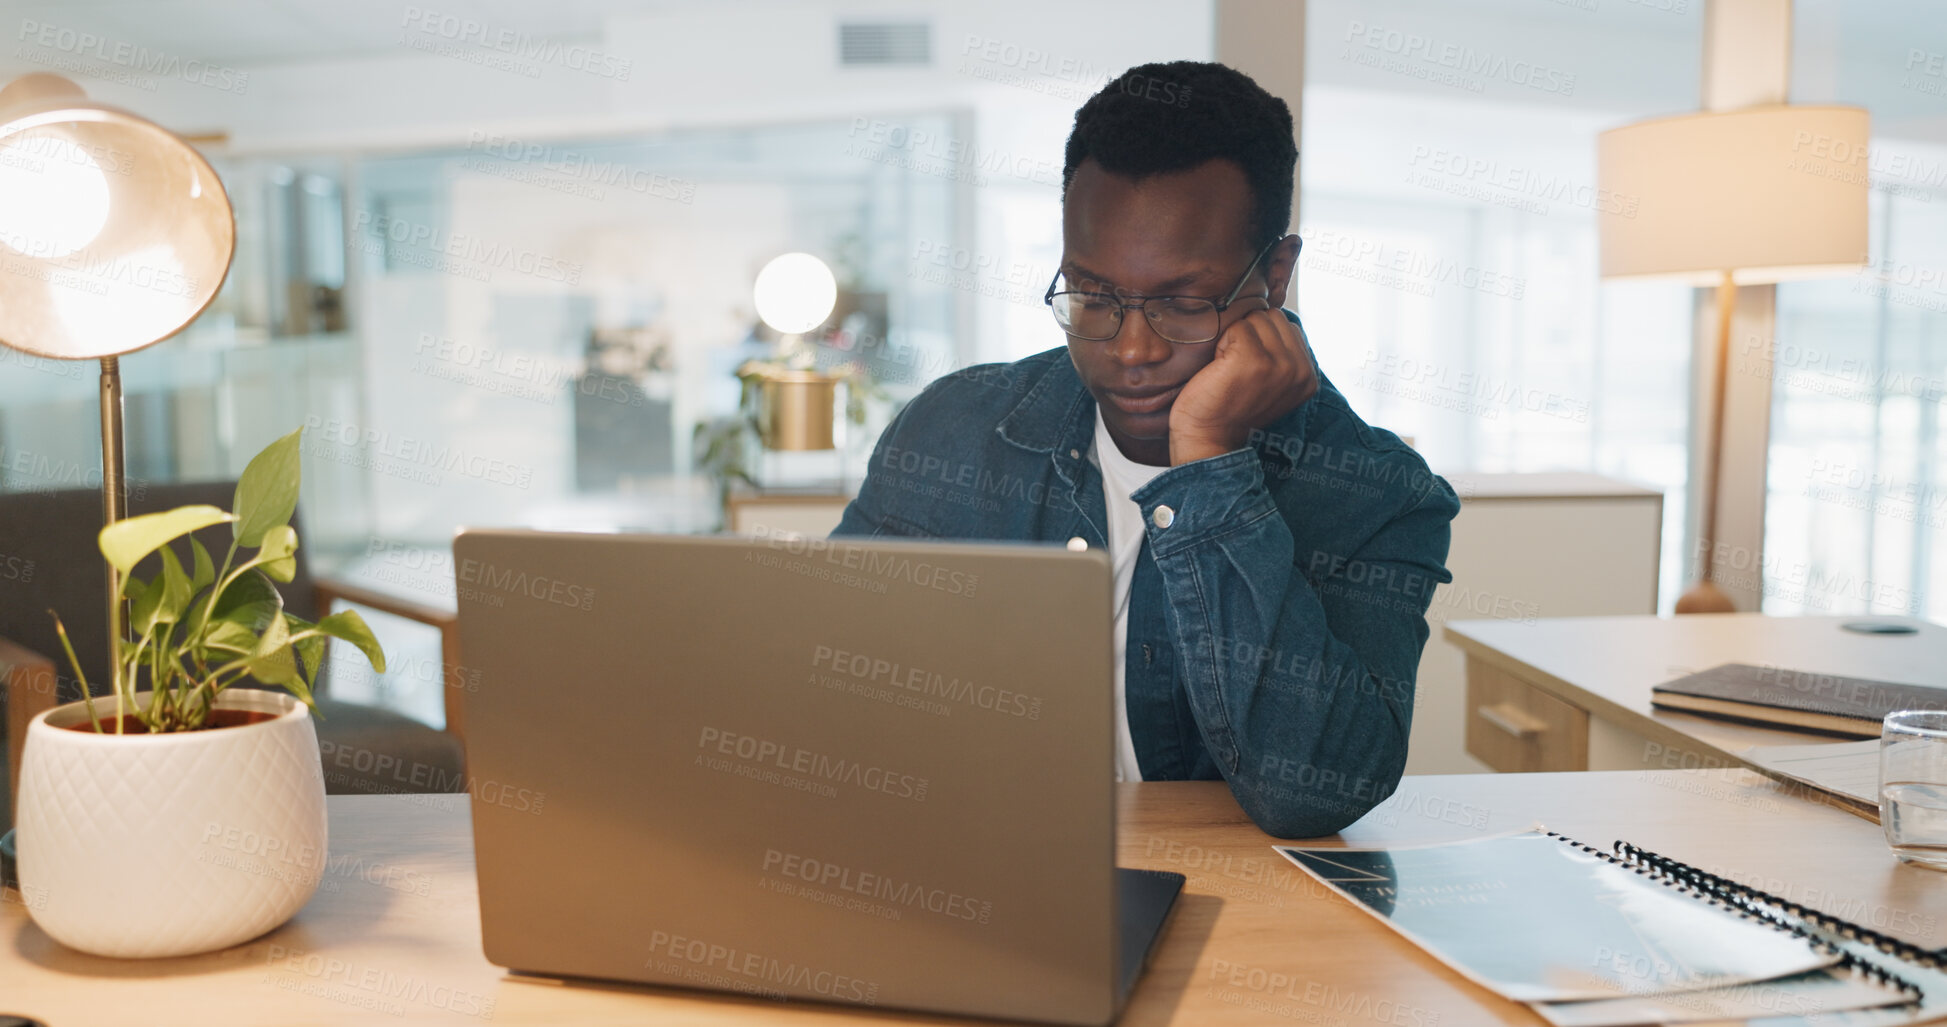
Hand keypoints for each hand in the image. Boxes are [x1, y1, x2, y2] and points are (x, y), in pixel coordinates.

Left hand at [1168, 304, 1317, 465]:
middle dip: (1251, 334)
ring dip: (1237, 338)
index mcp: (1308, 375)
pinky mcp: (1254, 360)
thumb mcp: (1270, 383)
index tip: (1250, 370)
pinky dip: (1222, 343)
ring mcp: (1280, 364)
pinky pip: (1238, 327)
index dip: (1262, 339)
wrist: (1207, 437)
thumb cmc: (1230, 407)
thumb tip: (1274, 316)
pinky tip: (1220, 368)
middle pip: (1273, 317)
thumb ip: (1282, 355)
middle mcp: (1300, 370)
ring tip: (1229, 368)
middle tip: (1237, 368)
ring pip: (1256, 318)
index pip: (1288, 326)